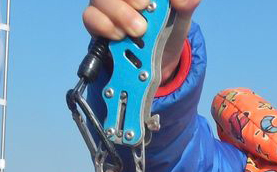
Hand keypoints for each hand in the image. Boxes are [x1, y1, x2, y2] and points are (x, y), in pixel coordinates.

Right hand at [82, 0, 200, 80]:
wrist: (158, 60)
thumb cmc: (169, 29)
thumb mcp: (182, 17)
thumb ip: (185, 5)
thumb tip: (183, 0)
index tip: (149, 3)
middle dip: (130, 2)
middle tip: (145, 21)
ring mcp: (106, 4)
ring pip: (99, 0)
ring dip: (119, 15)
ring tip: (136, 32)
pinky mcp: (95, 21)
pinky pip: (90, 17)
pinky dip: (106, 27)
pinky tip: (120, 37)